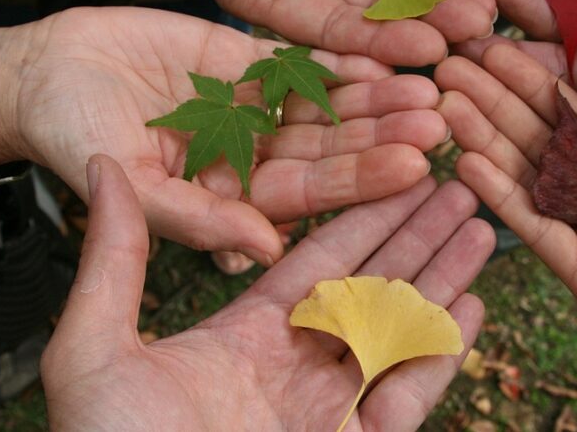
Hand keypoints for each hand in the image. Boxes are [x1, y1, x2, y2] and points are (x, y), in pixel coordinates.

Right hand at [0, 7, 448, 265]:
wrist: (41, 74)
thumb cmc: (71, 143)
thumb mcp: (130, 188)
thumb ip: (196, 219)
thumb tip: (263, 251)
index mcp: (233, 201)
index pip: (308, 195)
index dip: (359, 180)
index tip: (411, 166)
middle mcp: (253, 160)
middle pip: (330, 149)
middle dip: (382, 135)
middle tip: (437, 120)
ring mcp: (254, 110)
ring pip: (323, 103)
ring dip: (372, 93)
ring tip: (424, 79)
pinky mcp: (245, 61)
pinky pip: (297, 57)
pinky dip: (335, 52)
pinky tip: (380, 46)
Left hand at [41, 154, 491, 429]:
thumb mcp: (96, 348)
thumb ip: (114, 260)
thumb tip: (103, 168)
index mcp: (245, 337)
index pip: (319, 261)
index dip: (361, 214)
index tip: (395, 168)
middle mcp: (296, 367)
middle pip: (372, 285)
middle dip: (416, 234)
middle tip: (455, 183)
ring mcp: (331, 409)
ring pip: (401, 329)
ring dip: (442, 278)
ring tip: (480, 226)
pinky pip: (410, 392)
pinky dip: (443, 350)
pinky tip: (474, 304)